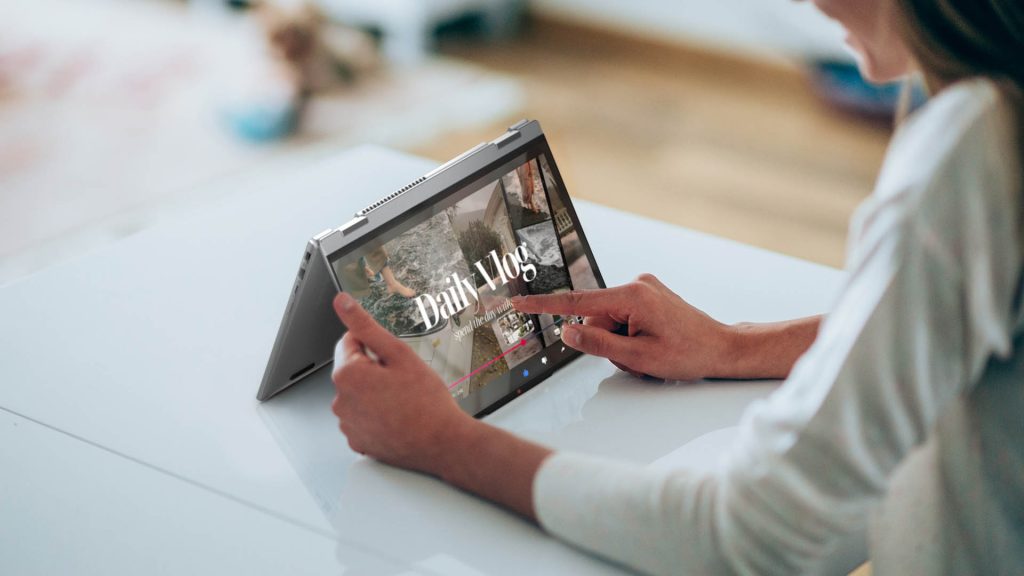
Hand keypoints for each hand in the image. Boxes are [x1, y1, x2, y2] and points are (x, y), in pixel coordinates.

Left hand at [330, 293, 472, 473]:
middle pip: (353, 370)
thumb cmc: (426, 401)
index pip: (349, 342)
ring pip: (357, 395)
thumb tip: (341, 302)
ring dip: (374, 393)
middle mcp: (340, 401)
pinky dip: (375, 416)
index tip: (394, 360)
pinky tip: (397, 418)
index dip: (375, 346)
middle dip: (374, 370)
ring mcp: (348, 424)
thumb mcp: (399, 354)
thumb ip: (366, 326)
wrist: (443, 443)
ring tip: (403, 402)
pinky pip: (362, 418)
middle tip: (403, 381)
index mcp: (347, 375)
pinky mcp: (357, 441)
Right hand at [512, 274, 732, 380]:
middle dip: (607, 341)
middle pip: (595, 318)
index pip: (576, 302)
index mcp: (632, 296)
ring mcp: (643, 288)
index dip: (544, 306)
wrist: (721, 348)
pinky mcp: (647, 295)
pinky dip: (629, 335)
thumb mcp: (638, 357)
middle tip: (637, 357)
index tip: (518, 302)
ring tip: (648, 352)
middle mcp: (636, 284)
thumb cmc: (688, 353)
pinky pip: (622, 317)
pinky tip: (651, 344)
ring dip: (620, 342)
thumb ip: (598, 344)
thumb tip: (567, 331)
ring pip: (608, 321)